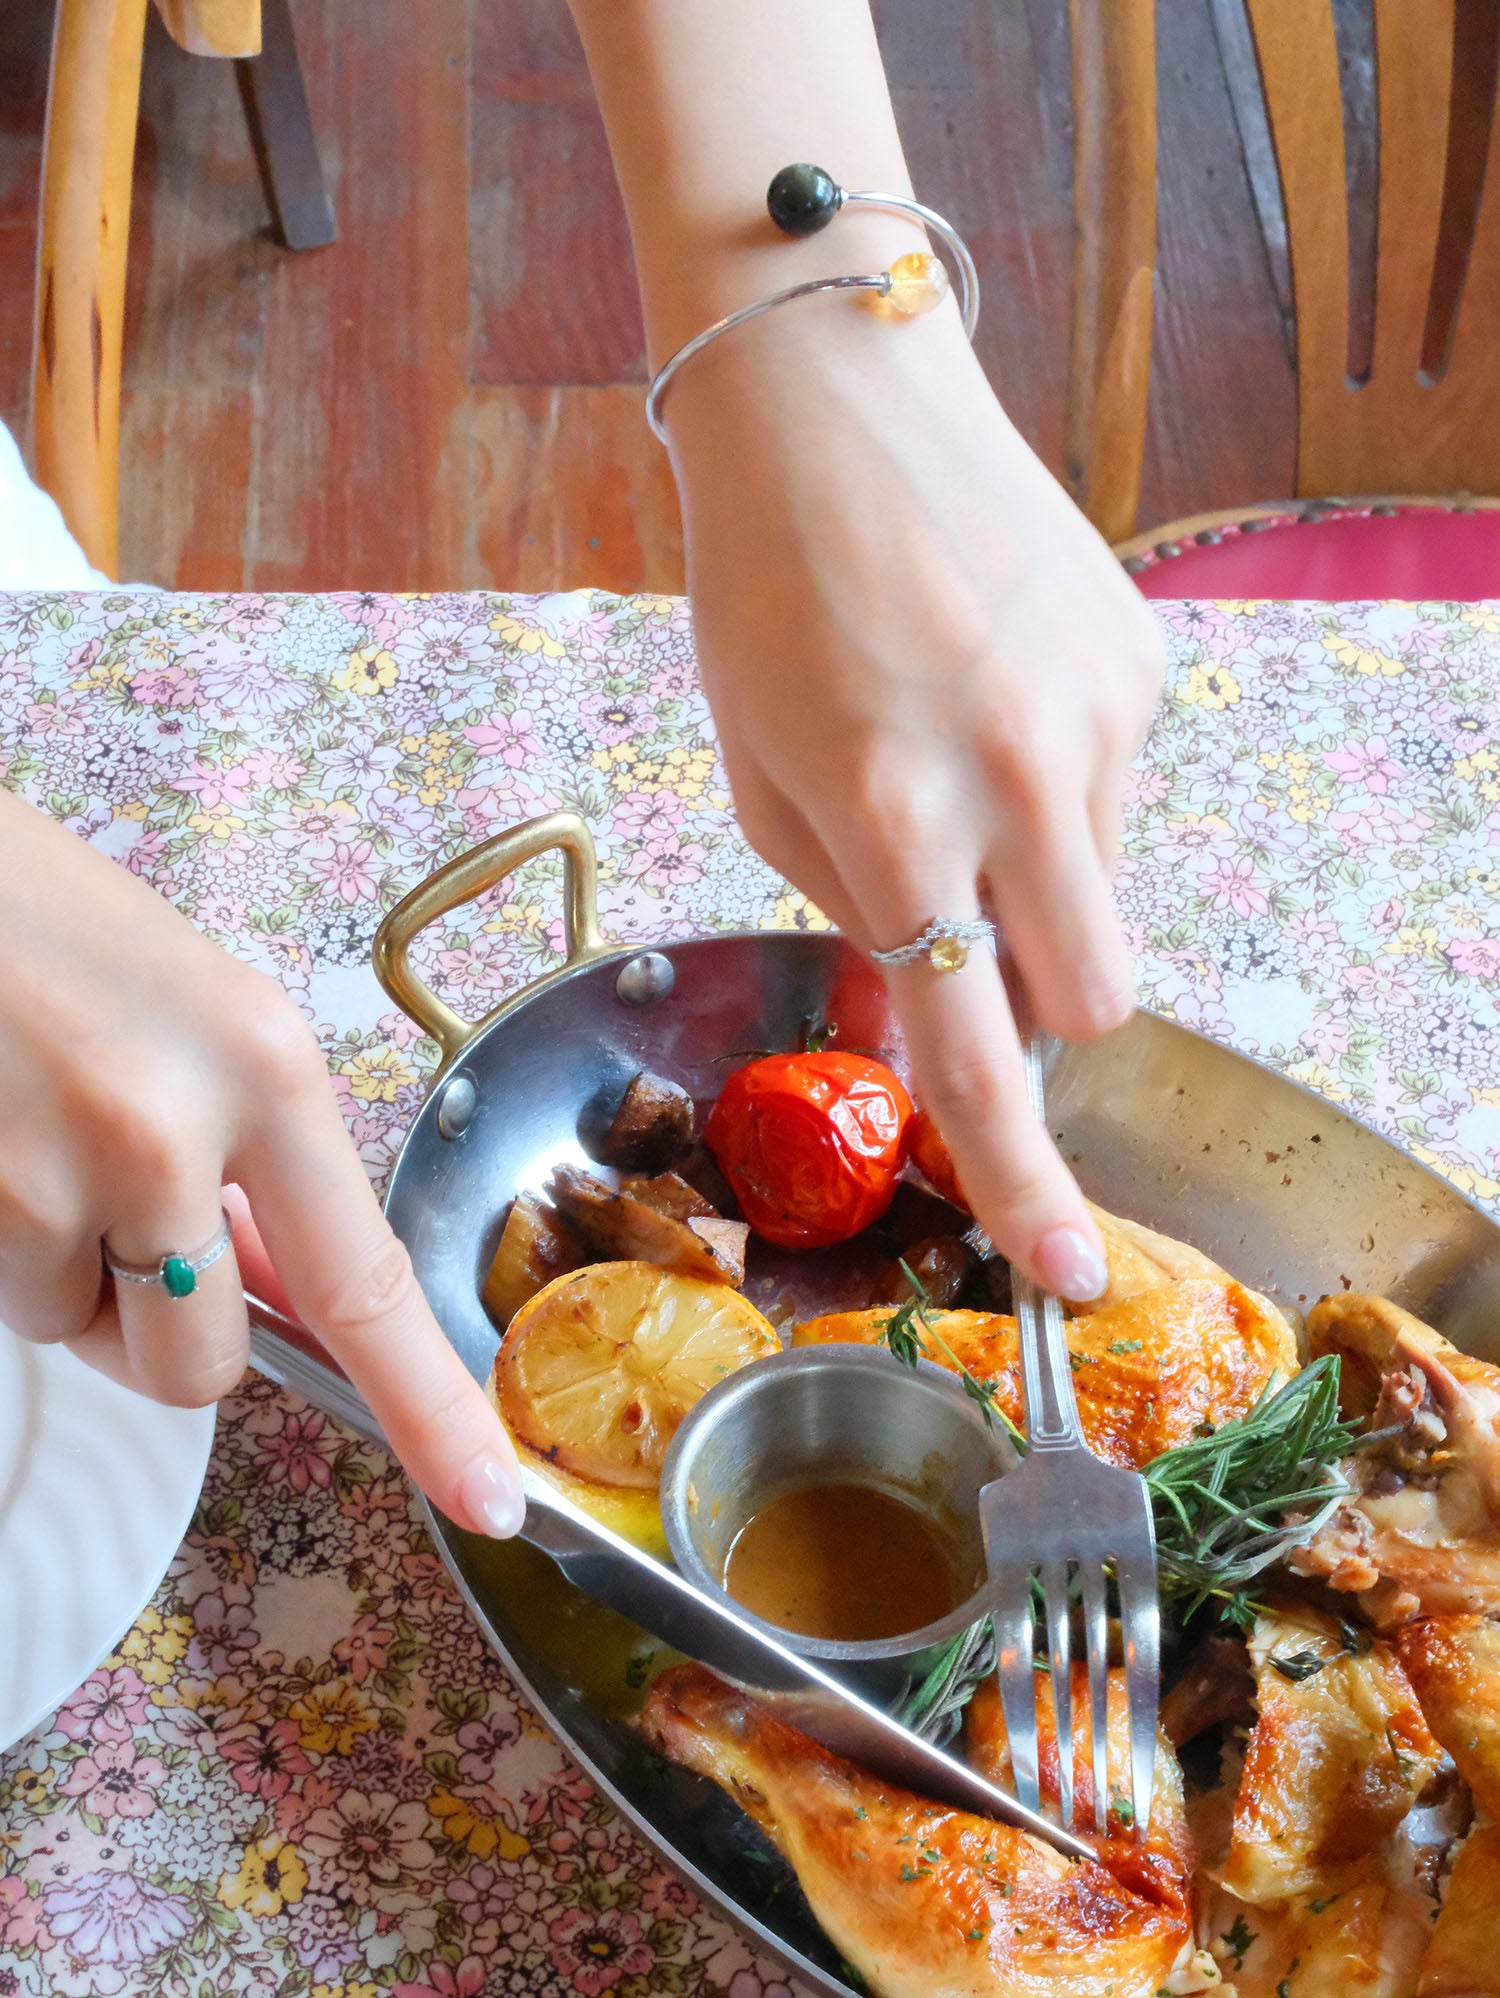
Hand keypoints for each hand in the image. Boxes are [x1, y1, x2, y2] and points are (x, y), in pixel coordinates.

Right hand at [0, 792, 523, 1536]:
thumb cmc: (50, 927)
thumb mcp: (199, 1019)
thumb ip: (254, 1162)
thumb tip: (286, 1294)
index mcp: (263, 1065)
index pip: (365, 1280)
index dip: (431, 1406)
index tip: (491, 1498)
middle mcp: (165, 1130)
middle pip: (203, 1366)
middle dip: (173, 1328)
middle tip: (130, 1225)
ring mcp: (45, 1177)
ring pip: (89, 1336)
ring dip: (74, 1281)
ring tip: (40, 1143)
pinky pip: (14, 1305)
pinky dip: (11, 1253)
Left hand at [666, 305, 1164, 1297]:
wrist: (833, 399)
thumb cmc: (761, 592)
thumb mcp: (761, 774)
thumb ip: (846, 910)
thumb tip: (912, 1009)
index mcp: (890, 816)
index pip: (976, 1047)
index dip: (1019, 1177)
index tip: (1065, 1268)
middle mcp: (1013, 776)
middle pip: (1093, 999)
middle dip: (1039, 1005)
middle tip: (964, 923)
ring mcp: (1094, 715)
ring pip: (1104, 892)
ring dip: (1040, 877)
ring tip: (956, 754)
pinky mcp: (1141, 663)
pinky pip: (1115, 792)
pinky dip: (1059, 783)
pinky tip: (992, 688)